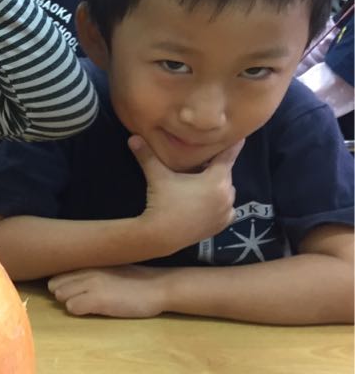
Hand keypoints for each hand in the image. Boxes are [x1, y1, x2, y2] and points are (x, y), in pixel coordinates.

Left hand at [48, 265, 170, 317]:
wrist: (160, 287)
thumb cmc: (137, 280)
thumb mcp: (109, 268)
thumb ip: (90, 271)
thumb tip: (73, 280)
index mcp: (89, 263)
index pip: (57, 274)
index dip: (62, 285)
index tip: (72, 291)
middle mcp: (86, 271)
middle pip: (54, 286)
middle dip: (63, 294)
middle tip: (80, 299)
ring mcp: (91, 285)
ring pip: (60, 296)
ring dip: (70, 302)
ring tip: (88, 305)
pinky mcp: (98, 300)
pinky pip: (72, 307)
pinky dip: (79, 311)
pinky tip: (94, 310)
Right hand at [132, 135, 240, 253]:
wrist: (161, 236)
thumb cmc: (163, 203)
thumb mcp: (157, 177)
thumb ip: (148, 156)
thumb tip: (133, 137)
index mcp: (217, 179)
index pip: (228, 157)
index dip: (233, 146)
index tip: (240, 138)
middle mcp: (227, 195)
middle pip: (224, 175)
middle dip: (214, 170)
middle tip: (199, 167)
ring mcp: (226, 211)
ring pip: (226, 192)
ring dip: (217, 188)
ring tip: (201, 187)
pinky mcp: (221, 225)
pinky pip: (226, 210)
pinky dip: (219, 205)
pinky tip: (206, 205)